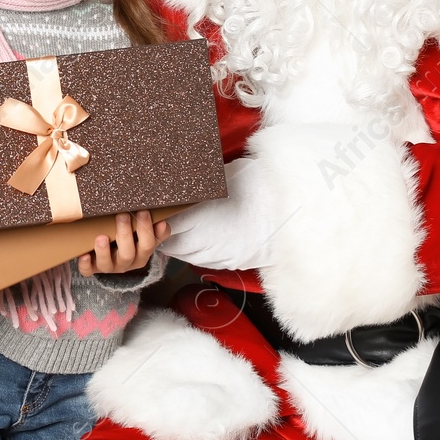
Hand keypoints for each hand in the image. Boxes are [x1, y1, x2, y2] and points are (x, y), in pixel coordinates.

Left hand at [76, 210, 170, 274]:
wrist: (112, 257)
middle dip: (125, 234)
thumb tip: (163, 222)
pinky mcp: (92, 268)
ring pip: (107, 264)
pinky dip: (85, 264)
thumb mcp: (144, 238)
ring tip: (101, 237)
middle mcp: (126, 263)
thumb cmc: (130, 241)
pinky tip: (84, 254)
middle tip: (122, 215)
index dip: (146, 229)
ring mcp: (108, 267)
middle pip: (128, 254)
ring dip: (104, 251)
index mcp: (141, 255)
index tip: (143, 211)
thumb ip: (155, 231)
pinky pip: (88, 271)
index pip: (148, 245)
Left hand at [157, 158, 276, 269]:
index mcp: (200, 217)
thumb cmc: (255, 185)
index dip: (155, 220)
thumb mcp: (221, 177)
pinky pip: (202, 261)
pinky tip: (198, 239)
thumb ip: (196, 185)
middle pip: (171, 244)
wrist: (287, 208)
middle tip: (160, 221)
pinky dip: (196, 251)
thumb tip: (175, 179)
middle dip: (163, 234)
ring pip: (185, 255)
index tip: (151, 211)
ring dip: (179, 244)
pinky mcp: (229, 262)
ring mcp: (218, 255)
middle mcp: (205, 240)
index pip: (164, 225)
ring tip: (178, 229)